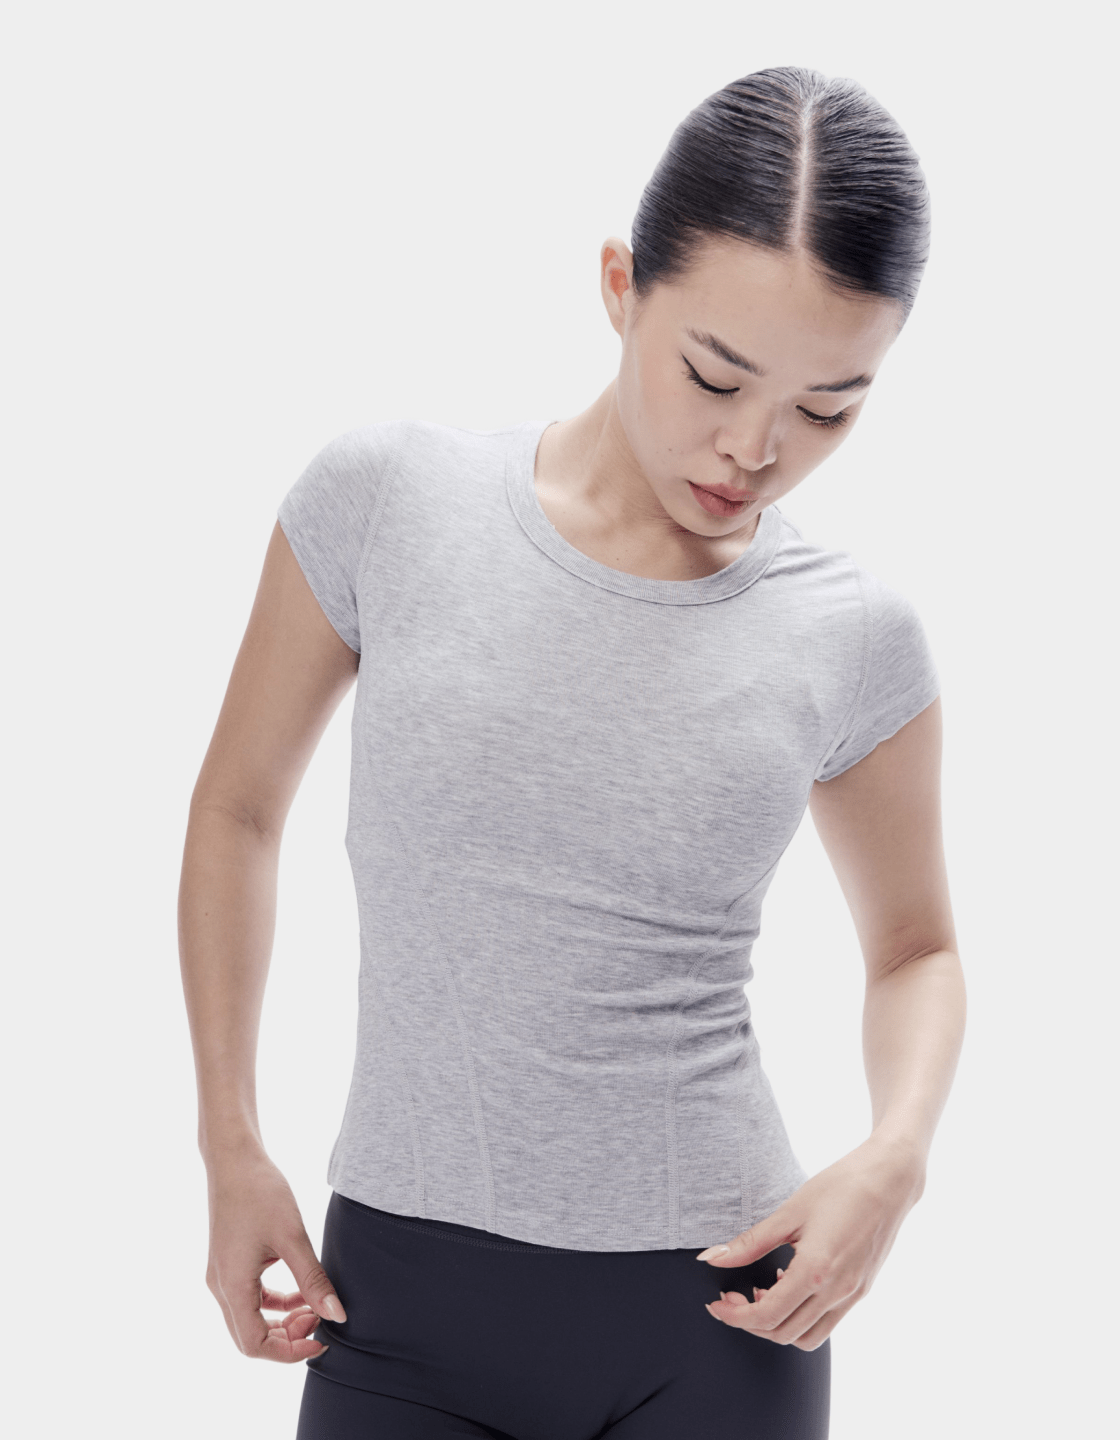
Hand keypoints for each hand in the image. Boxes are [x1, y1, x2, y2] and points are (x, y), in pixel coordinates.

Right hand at [204, 1145, 346, 1361]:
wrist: (234, 1158)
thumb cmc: (260, 1191)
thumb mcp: (292, 1236)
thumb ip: (313, 1279)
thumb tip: (337, 1316)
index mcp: (231, 1286)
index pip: (254, 1345)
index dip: (289, 1351)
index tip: (322, 1338)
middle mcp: (221, 1287)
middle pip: (250, 1337)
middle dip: (287, 1338)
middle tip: (321, 1319)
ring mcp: (222, 1275)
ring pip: (250, 1319)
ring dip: (282, 1321)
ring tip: (314, 1306)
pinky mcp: (229, 1263)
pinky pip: (250, 1298)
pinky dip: (275, 1303)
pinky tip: (300, 1292)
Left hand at [697, 1134, 924, 1350]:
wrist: (889, 1180)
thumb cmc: (839, 1187)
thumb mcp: (789, 1212)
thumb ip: (750, 1242)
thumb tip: (712, 1259)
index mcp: (815, 1272)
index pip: (767, 1315)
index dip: (735, 1316)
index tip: (716, 1303)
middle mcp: (836, 1293)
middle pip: (784, 1333)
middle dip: (751, 1322)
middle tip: (733, 1295)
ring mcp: (852, 1295)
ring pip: (808, 1337)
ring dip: (778, 1325)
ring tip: (762, 1292)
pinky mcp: (861, 1291)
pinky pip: (827, 1323)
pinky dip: (802, 1316)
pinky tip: (790, 1282)